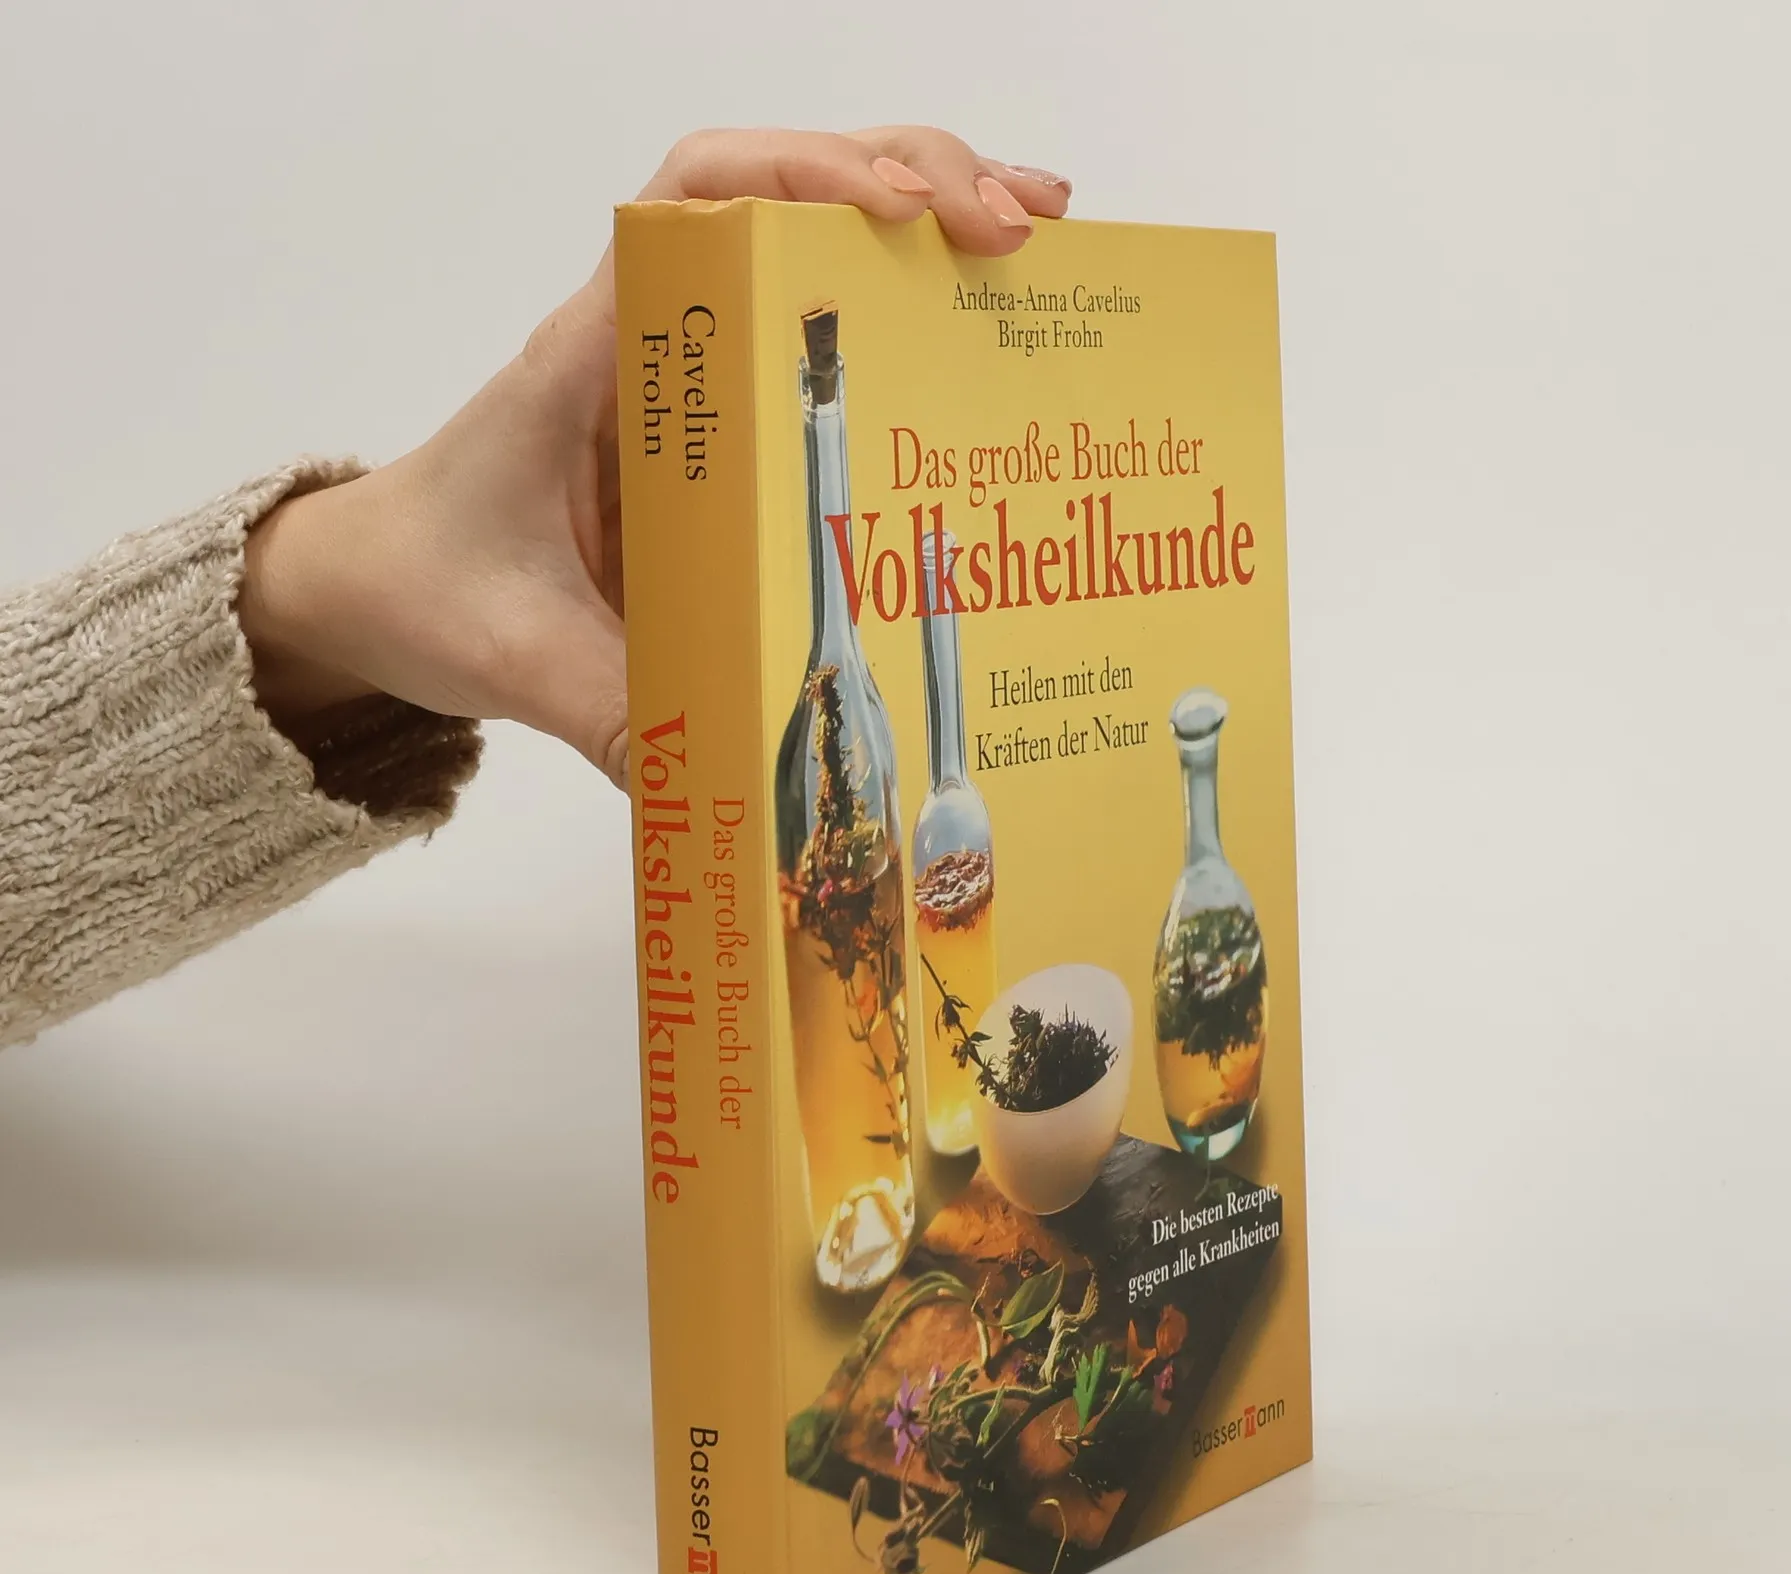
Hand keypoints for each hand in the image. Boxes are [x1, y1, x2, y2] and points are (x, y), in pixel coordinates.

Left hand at [240, 127, 1071, 787]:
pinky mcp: (706, 415)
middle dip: (912, 181)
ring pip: (803, 236)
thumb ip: (616, 720)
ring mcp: (681, 367)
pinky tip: (969, 323)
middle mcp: (645, 337)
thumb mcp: (518, 662)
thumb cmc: (426, 590)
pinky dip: (889, 302)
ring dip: (920, 218)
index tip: (906, 217)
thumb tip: (732, 795)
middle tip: (1023, 230)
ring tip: (1037, 237)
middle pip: (782, 187)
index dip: (810, 177)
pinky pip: (802, 327)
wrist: (369, 587)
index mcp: (593, 360)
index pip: (696, 197)